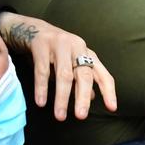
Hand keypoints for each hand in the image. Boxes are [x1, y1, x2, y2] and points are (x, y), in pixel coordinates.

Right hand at [0, 12, 117, 120]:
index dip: (108, 92)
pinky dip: (42, 87)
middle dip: (83, 98)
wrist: (32, 28)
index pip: (103, 75)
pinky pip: (42, 70)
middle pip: (84, 76)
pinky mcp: (41, 45)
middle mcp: (77, 47)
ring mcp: (60, 45)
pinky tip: (41, 102)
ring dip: (62, 97)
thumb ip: (82, 80)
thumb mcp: (72, 64)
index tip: (112, 108)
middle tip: (81, 116)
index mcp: (88, 54)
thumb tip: (93, 97)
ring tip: (60, 116)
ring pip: (64, 75)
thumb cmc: (56, 51)